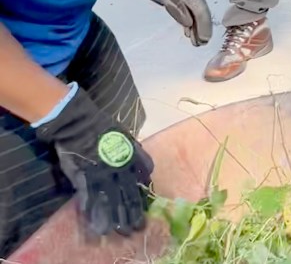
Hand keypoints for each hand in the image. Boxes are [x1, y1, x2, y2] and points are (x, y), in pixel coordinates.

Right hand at [34, 85, 153, 237]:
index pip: (143, 177)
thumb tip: (146, 166)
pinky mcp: (85, 178)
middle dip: (133, 212)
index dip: (144, 191)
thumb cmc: (102, 127)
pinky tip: (97, 224)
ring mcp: (102, 174)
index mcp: (131, 156)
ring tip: (119, 231)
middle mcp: (120, 167)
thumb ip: (135, 150)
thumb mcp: (125, 135)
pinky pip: (91, 198)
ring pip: (112, 200)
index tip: (145, 203)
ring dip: (116, 217)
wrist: (80, 124)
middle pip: (129, 194)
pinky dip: (94, 212)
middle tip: (137, 227)